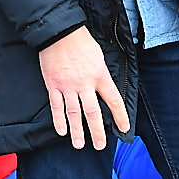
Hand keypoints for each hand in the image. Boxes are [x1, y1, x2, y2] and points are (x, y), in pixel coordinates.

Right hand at [37, 26, 128, 149]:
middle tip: (100, 145)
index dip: (120, 115)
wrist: (60, 32)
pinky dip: (59, 120)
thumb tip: (105, 88)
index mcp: (100, 75)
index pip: (114, 100)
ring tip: (79, 144)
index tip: (124, 127)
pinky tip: (62, 131)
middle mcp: (85, 84)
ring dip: (77, 131)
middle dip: (97, 131)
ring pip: (74, 113)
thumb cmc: (81, 41)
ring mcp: (68, 86)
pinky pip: (56, 106)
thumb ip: (102, 74)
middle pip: (93, 113)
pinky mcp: (53, 85)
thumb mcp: (99, 56)